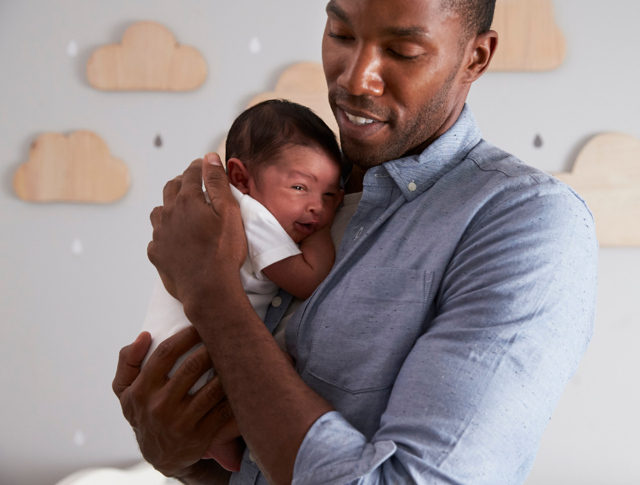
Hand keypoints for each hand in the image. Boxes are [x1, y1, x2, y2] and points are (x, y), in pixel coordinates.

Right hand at [113, 327, 235, 477]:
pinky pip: (224, 408)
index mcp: (141, 390)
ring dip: (226, 367)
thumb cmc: (143, 412)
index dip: (185, 335)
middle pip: (193, 366)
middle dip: (211, 347)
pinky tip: (240, 378)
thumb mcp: (124, 391)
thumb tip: (144, 335)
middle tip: (223, 335)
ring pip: (212, 387)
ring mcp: (182, 422)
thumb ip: (128, 361)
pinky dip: (234, 392)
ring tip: (235, 353)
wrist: (159, 455)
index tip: (199, 325)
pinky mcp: (202, 434)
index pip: (165, 353)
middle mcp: (160, 406)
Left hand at [147, 154, 246, 317]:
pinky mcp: (156, 252)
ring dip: (170, 207)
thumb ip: (217, 182)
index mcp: (187, 200)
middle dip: (182, 182)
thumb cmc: (223, 251)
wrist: (208, 289)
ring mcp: (159, 234)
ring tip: (182, 212)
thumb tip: (209, 158)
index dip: (199, 167)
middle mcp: (168, 213)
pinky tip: (177, 239)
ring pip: (159, 211)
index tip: (204, 165)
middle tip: (194, 186)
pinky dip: (166, 232)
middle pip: (171, 188)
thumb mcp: (229, 212)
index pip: (190, 173)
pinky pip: (157, 236)